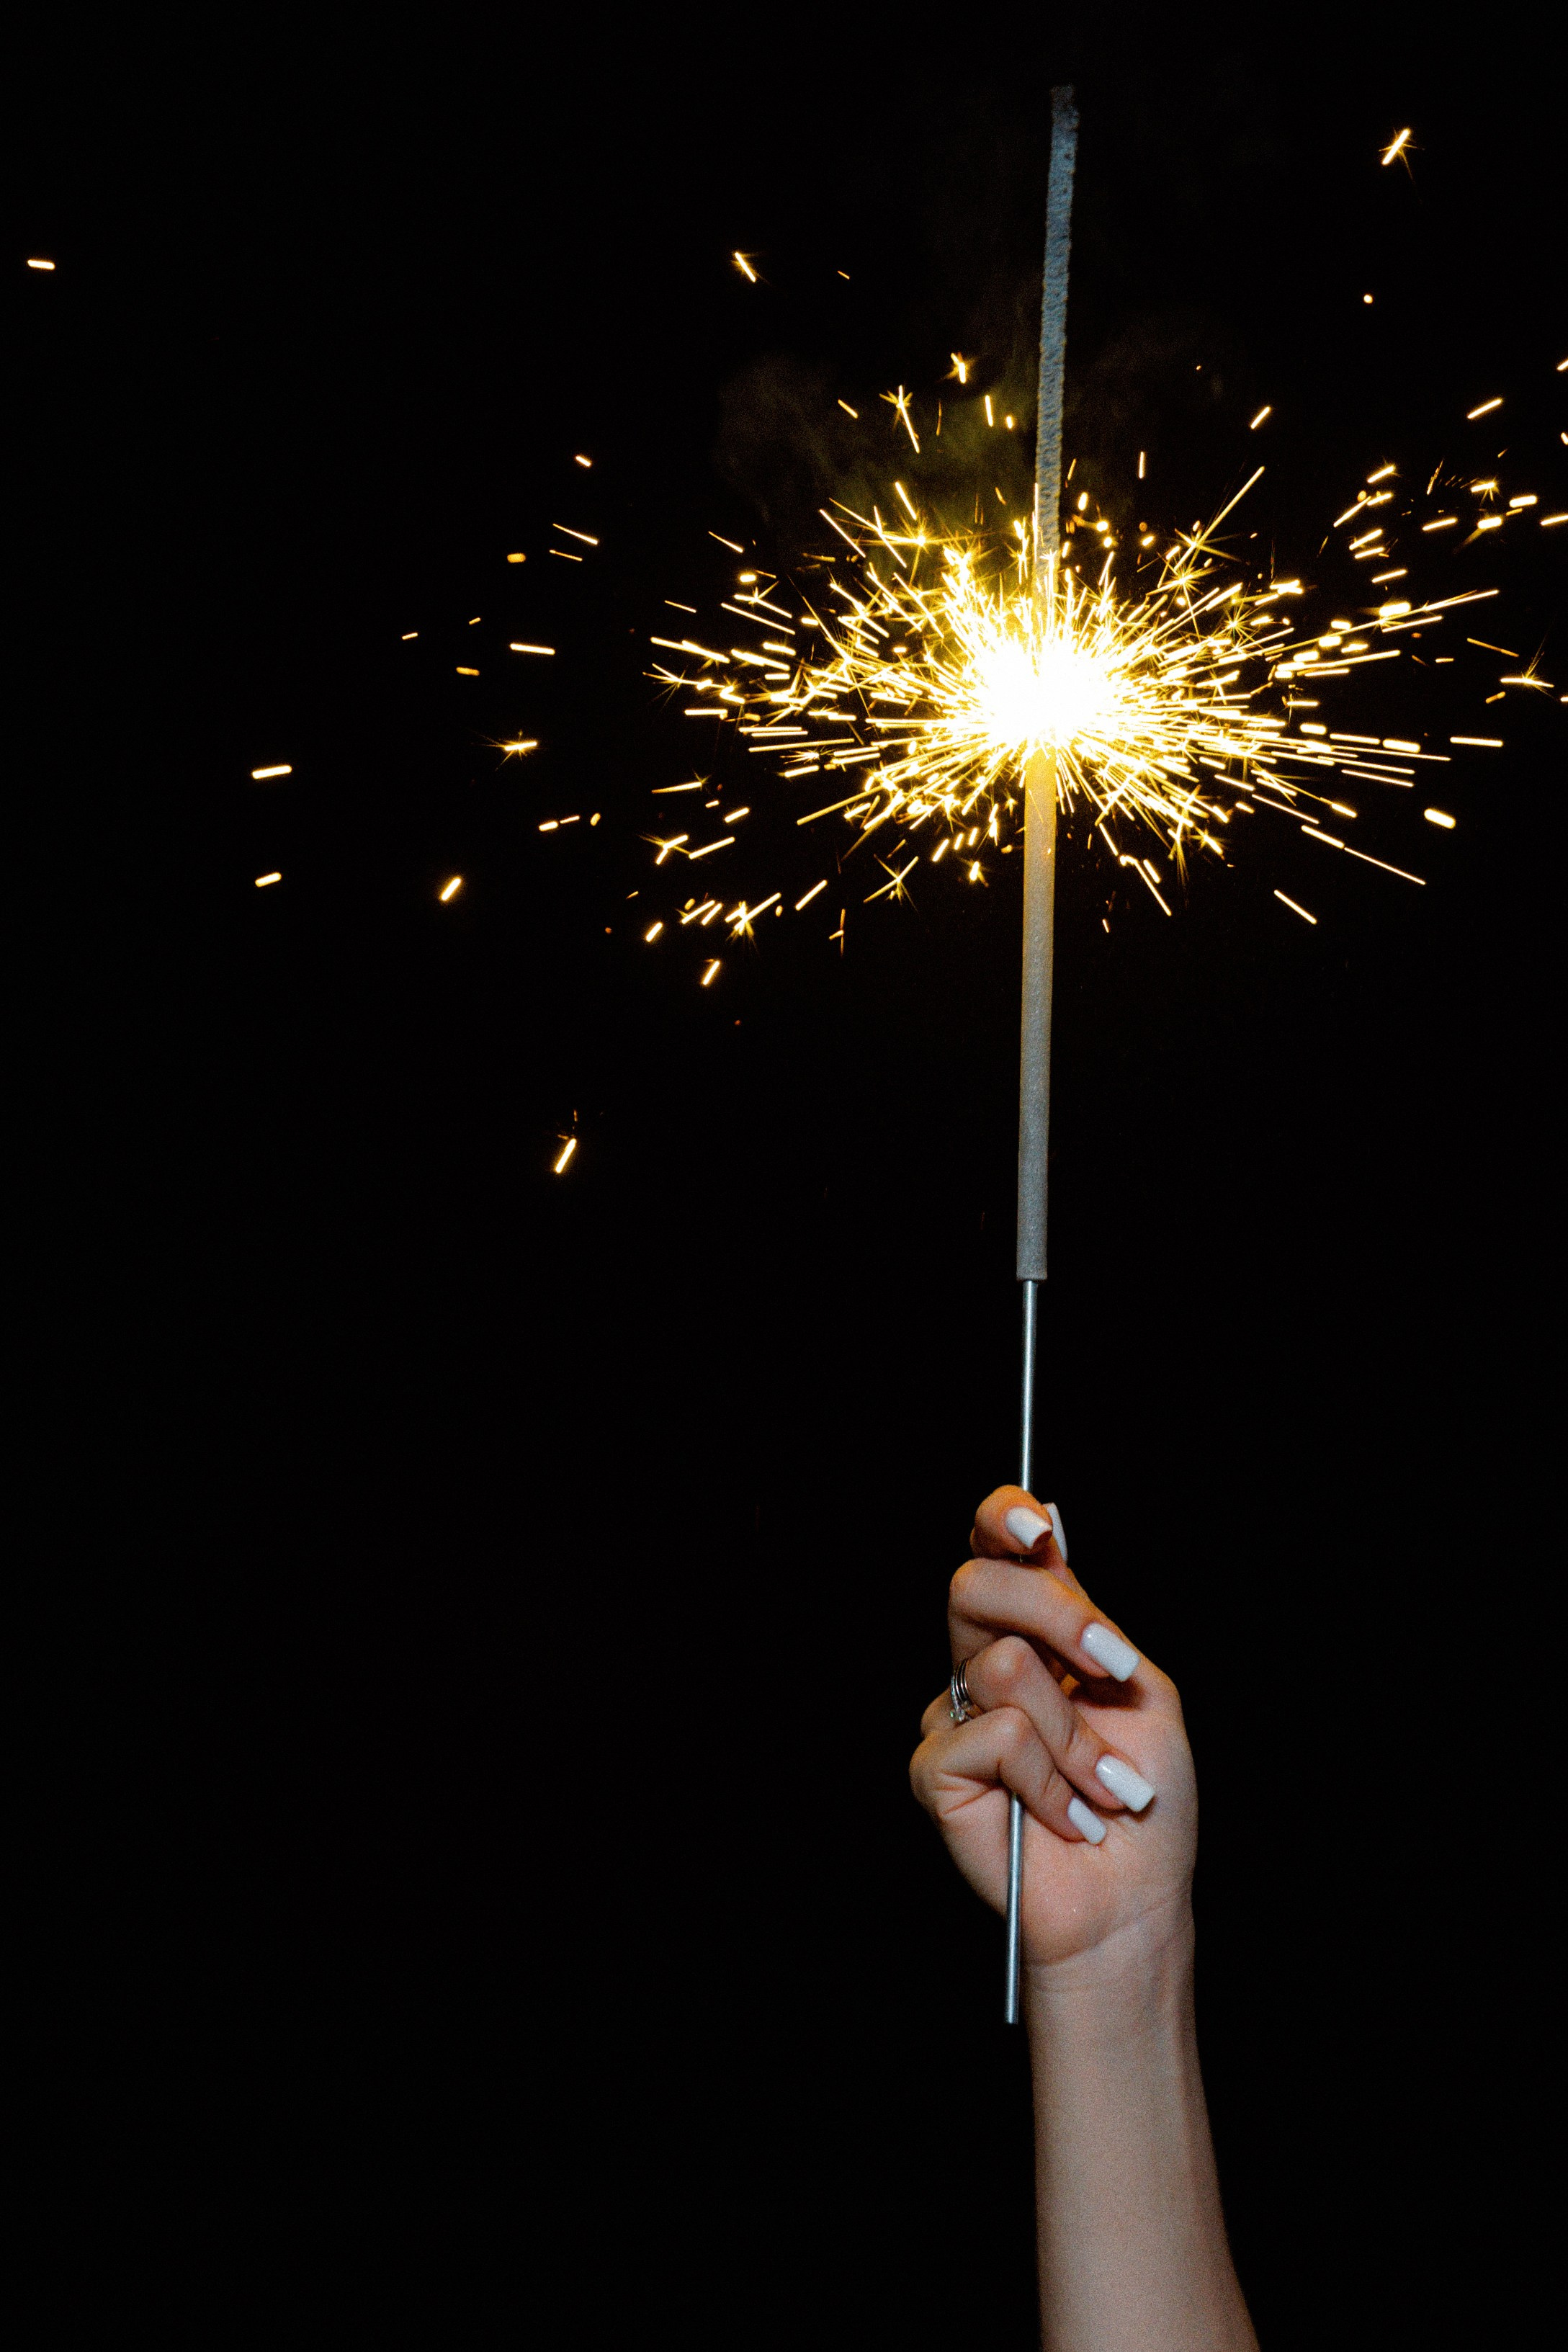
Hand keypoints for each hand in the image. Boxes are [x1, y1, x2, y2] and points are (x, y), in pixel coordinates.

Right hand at [910, 1486, 1196, 1978]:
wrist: (1132, 1895)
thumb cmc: (1142, 1798)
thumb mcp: (1138, 1689)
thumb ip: (1094, 1622)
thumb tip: (1051, 1544)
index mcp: (1035, 1634)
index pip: (993, 1551)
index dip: (1000, 1519)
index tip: (1037, 1528)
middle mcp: (985, 1663)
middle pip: (978, 1584)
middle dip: (1059, 1618)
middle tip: (1112, 1670)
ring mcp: (953, 1715)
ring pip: (1005, 1666)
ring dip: (1077, 1738)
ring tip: (1099, 1789)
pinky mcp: (934, 1771)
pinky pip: (995, 1737)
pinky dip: (1051, 1783)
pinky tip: (1066, 1819)